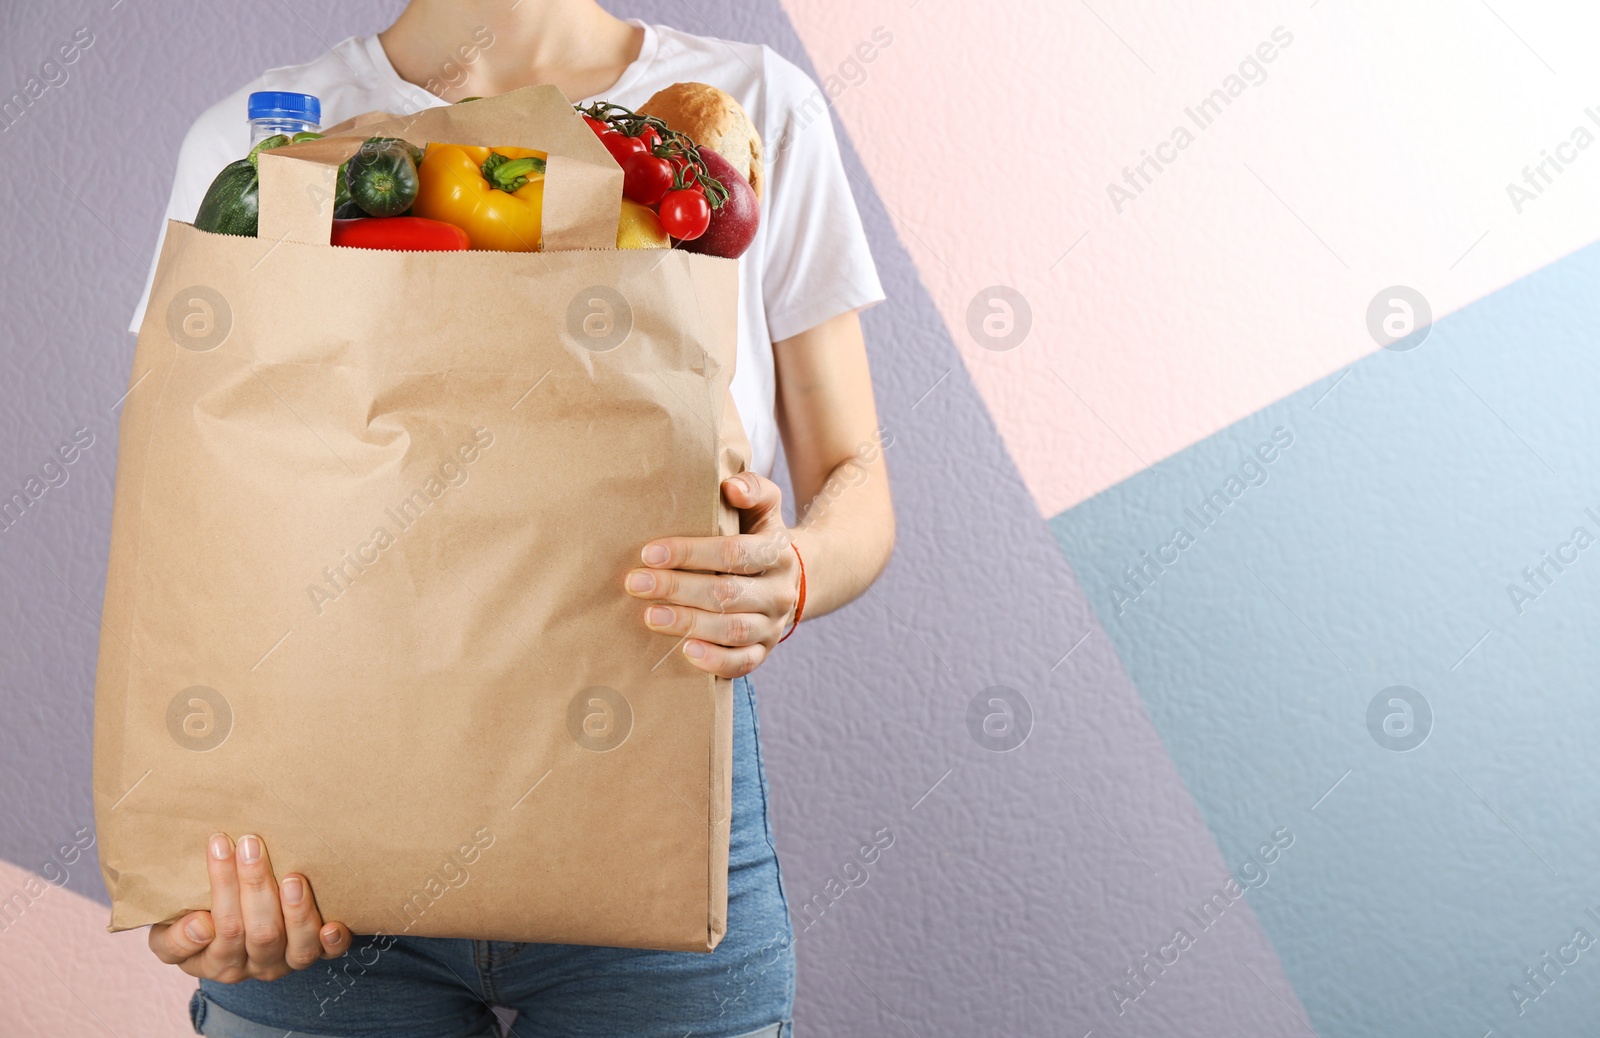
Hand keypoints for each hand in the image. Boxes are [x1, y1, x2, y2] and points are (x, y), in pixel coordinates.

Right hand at [149, 833, 350, 981]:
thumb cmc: (193, 921)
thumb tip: (202, 925)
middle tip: (252, 844)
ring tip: (293, 877)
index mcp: (212, 961)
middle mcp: (252, 966)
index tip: (219, 843)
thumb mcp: (167, 934)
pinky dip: (333, 941)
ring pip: (296, 946)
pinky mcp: (313, 953)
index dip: (222, 886)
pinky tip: (333, 924)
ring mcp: (285, 961)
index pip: (221, 928)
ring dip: (296, 911)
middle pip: (260, 933)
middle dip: (256, 885)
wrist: (221, 933)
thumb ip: (176, 937)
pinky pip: (329, 954)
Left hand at [626, 472, 800, 678]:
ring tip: (650, 616)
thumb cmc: (759, 537)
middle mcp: (779, 592)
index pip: (735, 553)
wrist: (790, 580)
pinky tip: (685, 651)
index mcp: (778, 553)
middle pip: (727, 594)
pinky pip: (742, 663)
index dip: (691, 553)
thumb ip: (752, 489)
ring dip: (688, 623)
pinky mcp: (762, 650)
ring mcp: (772, 625)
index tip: (650, 552)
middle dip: (678, 588)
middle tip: (637, 583)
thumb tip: (729, 486)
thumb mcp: (764, 508)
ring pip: (732, 630)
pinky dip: (714, 661)